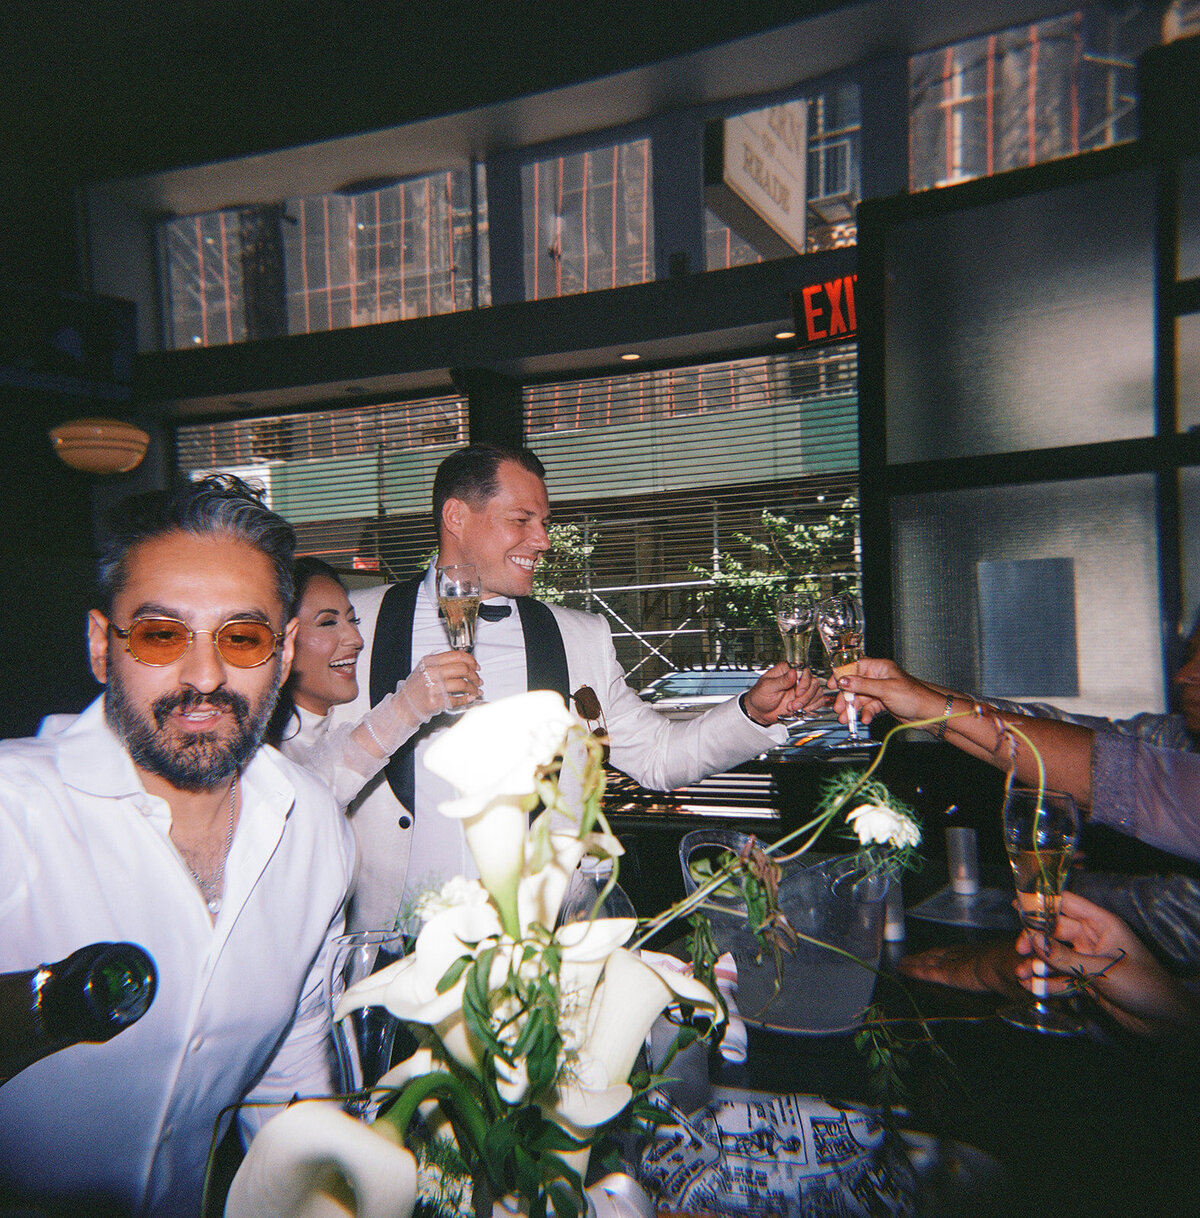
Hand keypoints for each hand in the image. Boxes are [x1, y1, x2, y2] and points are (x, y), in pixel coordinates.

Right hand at [407, 651, 480, 716]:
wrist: (404, 706)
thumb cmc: (416, 688)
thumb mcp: (425, 669)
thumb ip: (443, 663)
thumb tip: (466, 662)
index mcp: (430, 661)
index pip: (457, 656)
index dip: (471, 661)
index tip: (476, 666)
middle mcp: (431, 672)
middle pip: (462, 669)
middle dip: (475, 676)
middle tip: (478, 680)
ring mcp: (433, 687)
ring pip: (462, 684)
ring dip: (473, 688)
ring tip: (476, 690)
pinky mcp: (435, 701)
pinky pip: (457, 699)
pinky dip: (467, 699)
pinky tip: (469, 698)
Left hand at [742, 661, 824, 724]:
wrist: (759, 712)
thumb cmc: (759, 697)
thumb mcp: (767, 687)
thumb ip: (781, 680)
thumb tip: (792, 672)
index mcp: (786, 671)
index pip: (804, 671)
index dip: (804, 682)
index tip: (797, 693)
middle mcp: (796, 678)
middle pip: (813, 682)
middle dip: (806, 696)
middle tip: (795, 704)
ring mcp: (801, 689)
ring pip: (817, 691)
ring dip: (808, 702)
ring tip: (795, 708)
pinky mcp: (804, 699)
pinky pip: (818, 700)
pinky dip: (813, 706)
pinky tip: (803, 709)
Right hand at [829, 656, 940, 726]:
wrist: (928, 714)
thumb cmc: (914, 696)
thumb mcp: (885, 689)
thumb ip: (862, 685)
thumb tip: (844, 681)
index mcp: (880, 667)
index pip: (855, 667)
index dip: (842, 675)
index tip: (832, 684)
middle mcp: (879, 677)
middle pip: (855, 685)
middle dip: (846, 697)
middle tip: (839, 707)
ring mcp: (881, 690)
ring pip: (861, 698)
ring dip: (853, 708)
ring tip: (846, 718)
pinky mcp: (884, 702)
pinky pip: (869, 707)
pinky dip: (866, 713)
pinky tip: (865, 719)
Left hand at [898, 941, 1025, 998]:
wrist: (1014, 965)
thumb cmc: (1022, 969)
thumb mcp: (1021, 973)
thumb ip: (1018, 978)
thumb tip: (1025, 980)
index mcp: (983, 954)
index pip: (960, 953)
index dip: (947, 952)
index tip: (938, 952)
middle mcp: (967, 955)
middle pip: (942, 955)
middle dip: (927, 955)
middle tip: (913, 956)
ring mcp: (956, 963)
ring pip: (931, 961)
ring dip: (917, 961)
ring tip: (904, 962)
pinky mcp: (949, 974)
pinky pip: (928, 972)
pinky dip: (915, 970)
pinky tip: (904, 969)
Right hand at [1017, 891, 1199, 1038]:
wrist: (1167, 1022)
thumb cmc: (1145, 986)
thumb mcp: (1102, 970)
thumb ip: (1065, 957)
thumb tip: (1033, 941)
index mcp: (1102, 924)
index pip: (1067, 904)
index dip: (1042, 903)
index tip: (1017, 905)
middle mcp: (1092, 939)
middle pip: (1055, 931)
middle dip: (1035, 940)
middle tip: (1019, 950)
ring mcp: (1088, 960)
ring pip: (1055, 956)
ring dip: (1038, 964)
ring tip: (1022, 974)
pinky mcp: (1087, 981)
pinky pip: (1061, 977)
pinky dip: (1046, 982)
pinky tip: (1032, 987)